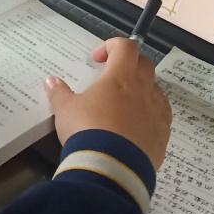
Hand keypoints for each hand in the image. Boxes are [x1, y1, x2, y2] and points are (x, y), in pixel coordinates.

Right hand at [44, 38, 171, 168]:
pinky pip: (161, 116)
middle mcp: (143, 90)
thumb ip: (59, 93)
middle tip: (111, 77)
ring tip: (123, 104)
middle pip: (144, 64)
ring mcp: (157, 112)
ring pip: (156, 90)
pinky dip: (149, 115)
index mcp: (121, 77)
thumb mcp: (65, 110)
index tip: (97, 59)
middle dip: (128, 65)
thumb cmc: (87, 130)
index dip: (112, 46)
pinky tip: (134, 126)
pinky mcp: (163, 134)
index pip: (125, 46)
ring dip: (141, 90)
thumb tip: (51, 81)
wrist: (111, 168)